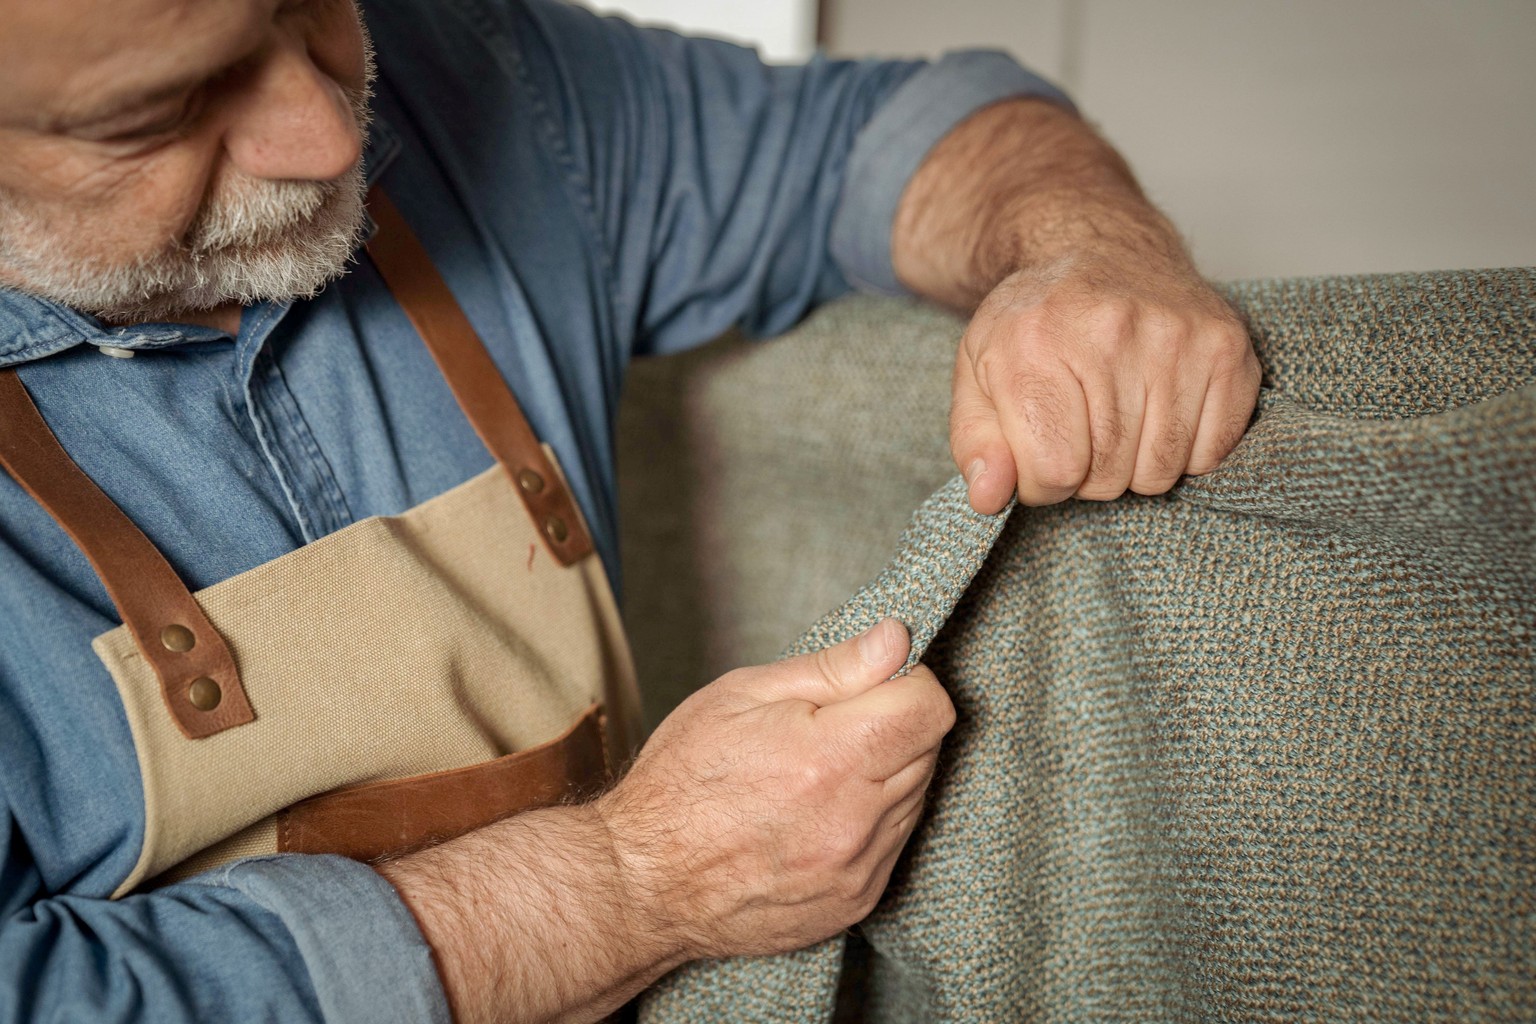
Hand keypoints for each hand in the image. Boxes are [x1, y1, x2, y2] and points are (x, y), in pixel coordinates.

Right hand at [596, 619, 953, 959]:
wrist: (644, 882)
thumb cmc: (682, 780)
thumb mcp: (741, 696)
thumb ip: (832, 668)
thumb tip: (896, 638)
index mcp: (829, 759)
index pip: (930, 708)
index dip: (907, 681)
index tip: (873, 682)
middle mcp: (854, 821)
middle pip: (929, 750)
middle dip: (893, 725)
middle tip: (833, 726)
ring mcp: (859, 870)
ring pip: (916, 797)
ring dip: (885, 775)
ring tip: (819, 774)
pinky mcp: (857, 902)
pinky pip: (894, 844)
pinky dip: (870, 821)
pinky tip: (818, 814)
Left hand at [950, 254, 1260, 512]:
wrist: (1103, 251)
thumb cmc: (1037, 325)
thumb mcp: (978, 374)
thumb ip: (975, 443)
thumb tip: (986, 497)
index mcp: (1035, 342)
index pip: (1054, 469)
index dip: (1041, 482)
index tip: (1039, 452)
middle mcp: (1111, 332)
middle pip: (1108, 477)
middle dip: (1087, 474)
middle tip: (1080, 429)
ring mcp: (1178, 336)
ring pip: (1161, 471)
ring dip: (1135, 467)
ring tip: (1118, 420)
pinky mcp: (1228, 346)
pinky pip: (1211, 453)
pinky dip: (1185, 453)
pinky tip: (1160, 412)